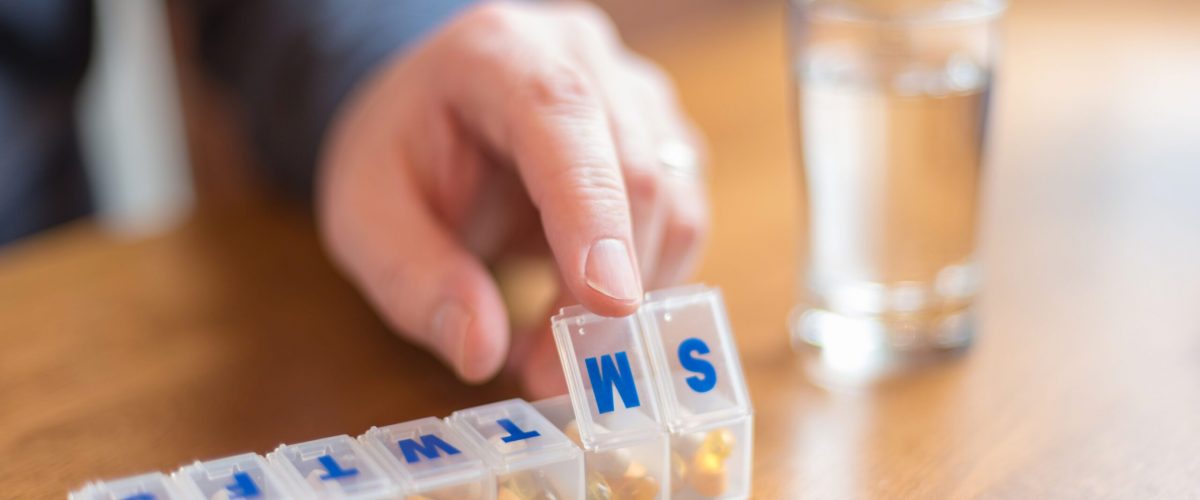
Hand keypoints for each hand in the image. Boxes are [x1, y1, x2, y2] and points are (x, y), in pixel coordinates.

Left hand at [317, 1, 707, 395]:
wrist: (435, 112)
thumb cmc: (400, 153)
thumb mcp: (364, 216)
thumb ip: (413, 279)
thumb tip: (479, 352)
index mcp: (499, 52)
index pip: (564, 117)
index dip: (592, 212)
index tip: (607, 304)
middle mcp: (584, 59)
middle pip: (636, 171)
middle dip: (605, 293)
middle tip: (551, 376)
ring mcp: (637, 96)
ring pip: (676, 205)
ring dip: (629, 303)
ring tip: (553, 358)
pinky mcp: (665, 142)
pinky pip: (682, 224)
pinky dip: (643, 290)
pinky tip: (580, 318)